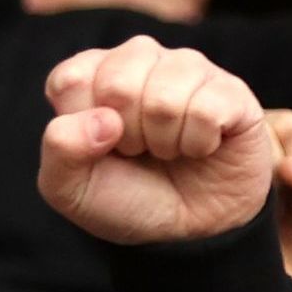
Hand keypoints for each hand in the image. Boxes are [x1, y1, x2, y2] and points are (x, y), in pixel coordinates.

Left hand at [38, 39, 275, 244]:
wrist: (189, 232)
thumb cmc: (128, 199)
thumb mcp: (71, 189)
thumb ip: (60, 149)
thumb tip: (103, 120)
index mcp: (94, 73)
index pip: (70, 81)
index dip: (83, 129)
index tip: (100, 149)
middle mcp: (140, 59)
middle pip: (118, 85)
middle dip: (127, 137)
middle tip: (140, 151)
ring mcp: (188, 69)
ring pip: (164, 98)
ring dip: (164, 143)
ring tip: (171, 150)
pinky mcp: (230, 91)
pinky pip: (206, 110)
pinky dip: (199, 144)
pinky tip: (201, 147)